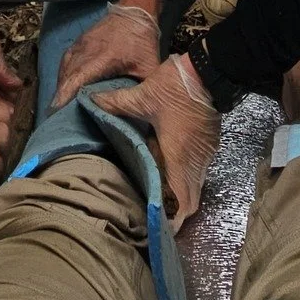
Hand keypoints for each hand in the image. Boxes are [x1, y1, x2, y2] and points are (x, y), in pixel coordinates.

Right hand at [51, 0, 160, 109]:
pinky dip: (63, 74)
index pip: (79, 78)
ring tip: (58, 106)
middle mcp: (87, 51)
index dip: (66, 94)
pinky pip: (66, 60)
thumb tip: (139, 109)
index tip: (56, 109)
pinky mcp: (80, 42)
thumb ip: (142, 88)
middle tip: (55, 116)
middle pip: (68, 75)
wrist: (135, 11)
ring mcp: (81, 45)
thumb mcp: (148, 67)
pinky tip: (64, 86)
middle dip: (60, 96)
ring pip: (65, 68)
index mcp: (103, 58)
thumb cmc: (142, 41)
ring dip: (61, 86)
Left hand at [92, 53, 219, 230]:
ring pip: (194, 186)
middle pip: (190, 201)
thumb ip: (116, 104)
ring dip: (180, 195)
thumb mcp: (143, 96)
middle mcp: (195, 161)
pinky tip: (167, 169)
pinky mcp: (208, 144)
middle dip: (176, 212)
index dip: (174, 221)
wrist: (207, 70)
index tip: (159, 229)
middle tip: (154, 214)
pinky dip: (184, 178)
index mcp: (180, 157)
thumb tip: (90, 102)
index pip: (183, 202)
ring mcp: (205, 154)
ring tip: (157, 196)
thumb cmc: (175, 88)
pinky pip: (197, 170)